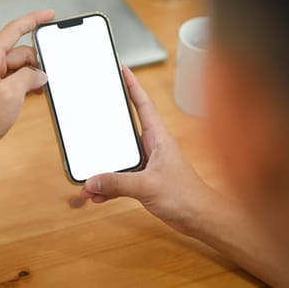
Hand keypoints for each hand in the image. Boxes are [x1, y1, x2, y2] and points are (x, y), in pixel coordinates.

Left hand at [0, 10, 54, 153]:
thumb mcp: (11, 94)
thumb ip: (28, 77)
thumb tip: (39, 73)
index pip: (13, 30)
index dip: (33, 20)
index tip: (48, 15)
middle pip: (19, 52)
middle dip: (35, 64)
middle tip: (45, 79)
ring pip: (18, 67)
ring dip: (30, 77)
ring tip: (36, 92)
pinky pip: (12, 78)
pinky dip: (23, 84)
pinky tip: (30, 94)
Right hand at [81, 67, 215, 233]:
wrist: (200, 218)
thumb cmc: (186, 196)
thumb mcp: (147, 186)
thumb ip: (117, 183)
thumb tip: (92, 181)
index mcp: (158, 137)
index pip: (143, 104)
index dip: (132, 85)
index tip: (122, 69)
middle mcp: (153, 147)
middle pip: (125, 130)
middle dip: (107, 127)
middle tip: (92, 115)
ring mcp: (149, 163)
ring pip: (121, 158)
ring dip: (105, 167)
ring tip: (88, 175)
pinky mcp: (146, 180)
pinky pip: (121, 178)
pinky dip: (109, 186)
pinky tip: (98, 194)